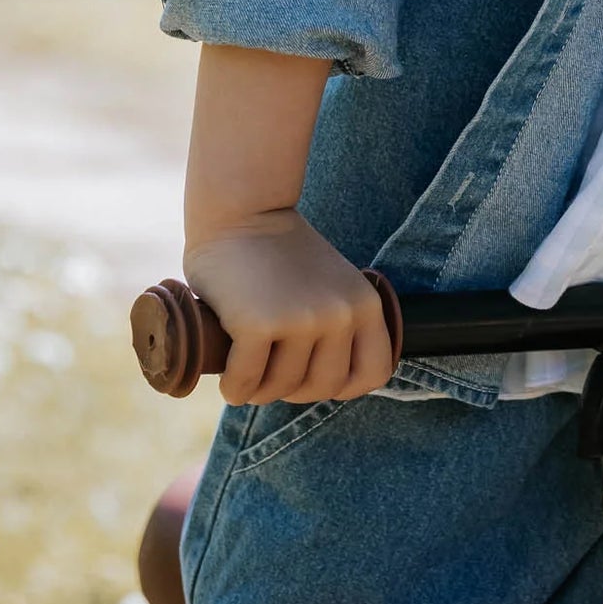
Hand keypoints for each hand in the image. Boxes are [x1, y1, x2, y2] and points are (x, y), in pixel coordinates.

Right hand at [184, 209, 395, 407]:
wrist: (244, 212)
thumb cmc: (283, 254)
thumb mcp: (334, 284)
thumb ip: (339, 323)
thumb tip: (329, 382)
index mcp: (365, 304)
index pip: (373, 372)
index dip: (343, 386)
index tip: (315, 377)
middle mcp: (339, 315)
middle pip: (321, 387)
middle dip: (294, 390)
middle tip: (271, 373)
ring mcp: (300, 320)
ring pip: (281, 388)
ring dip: (260, 391)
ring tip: (248, 374)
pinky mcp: (258, 324)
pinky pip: (246, 381)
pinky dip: (235, 389)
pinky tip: (229, 380)